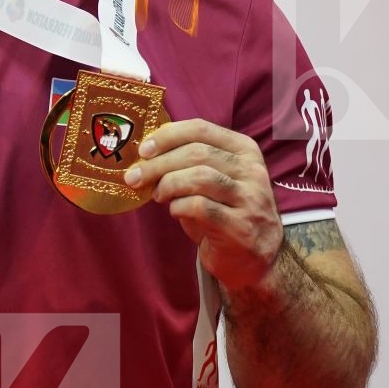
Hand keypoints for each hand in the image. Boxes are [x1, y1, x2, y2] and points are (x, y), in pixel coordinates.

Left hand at [123, 118, 283, 291]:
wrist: (253, 259)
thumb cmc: (224, 212)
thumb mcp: (213, 179)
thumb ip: (188, 163)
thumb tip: (146, 154)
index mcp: (244, 150)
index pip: (201, 128)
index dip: (167, 136)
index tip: (143, 150)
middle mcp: (251, 170)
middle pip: (197, 152)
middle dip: (158, 164)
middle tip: (135, 177)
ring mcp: (250, 198)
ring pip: (200, 177)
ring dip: (168, 185)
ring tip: (157, 195)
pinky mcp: (240, 226)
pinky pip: (200, 207)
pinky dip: (178, 207)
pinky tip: (175, 211)